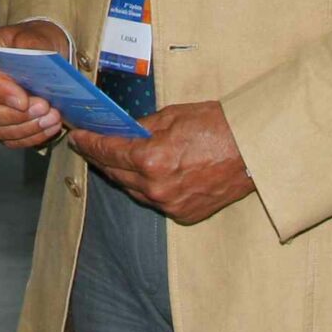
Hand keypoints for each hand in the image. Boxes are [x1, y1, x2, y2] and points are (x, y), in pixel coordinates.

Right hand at [0, 20, 69, 148]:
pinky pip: (6, 138)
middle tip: (44, 108)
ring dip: (25, 127)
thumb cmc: (35, 41)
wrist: (44, 55)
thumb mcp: (37, 35)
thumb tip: (34, 61)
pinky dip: (30, 136)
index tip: (23, 100)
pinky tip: (50, 127)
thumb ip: (32, 46)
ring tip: (53, 118)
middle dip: (14, 115)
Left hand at [64, 99, 253, 223]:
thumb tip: (121, 133)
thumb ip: (141, 128)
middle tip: (90, 145)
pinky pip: (155, 200)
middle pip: (116, 174)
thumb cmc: (217, 126)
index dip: (89, 143)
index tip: (77, 137)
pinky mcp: (184, 215)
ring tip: (113, 158)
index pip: (108, 152)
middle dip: (101, 158)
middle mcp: (157, 188)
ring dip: (122, 174)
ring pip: (133, 190)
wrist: (254, 149)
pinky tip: (143, 174)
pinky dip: (146, 187)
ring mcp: (171, 205)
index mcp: (151, 160)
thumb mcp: (172, 116)